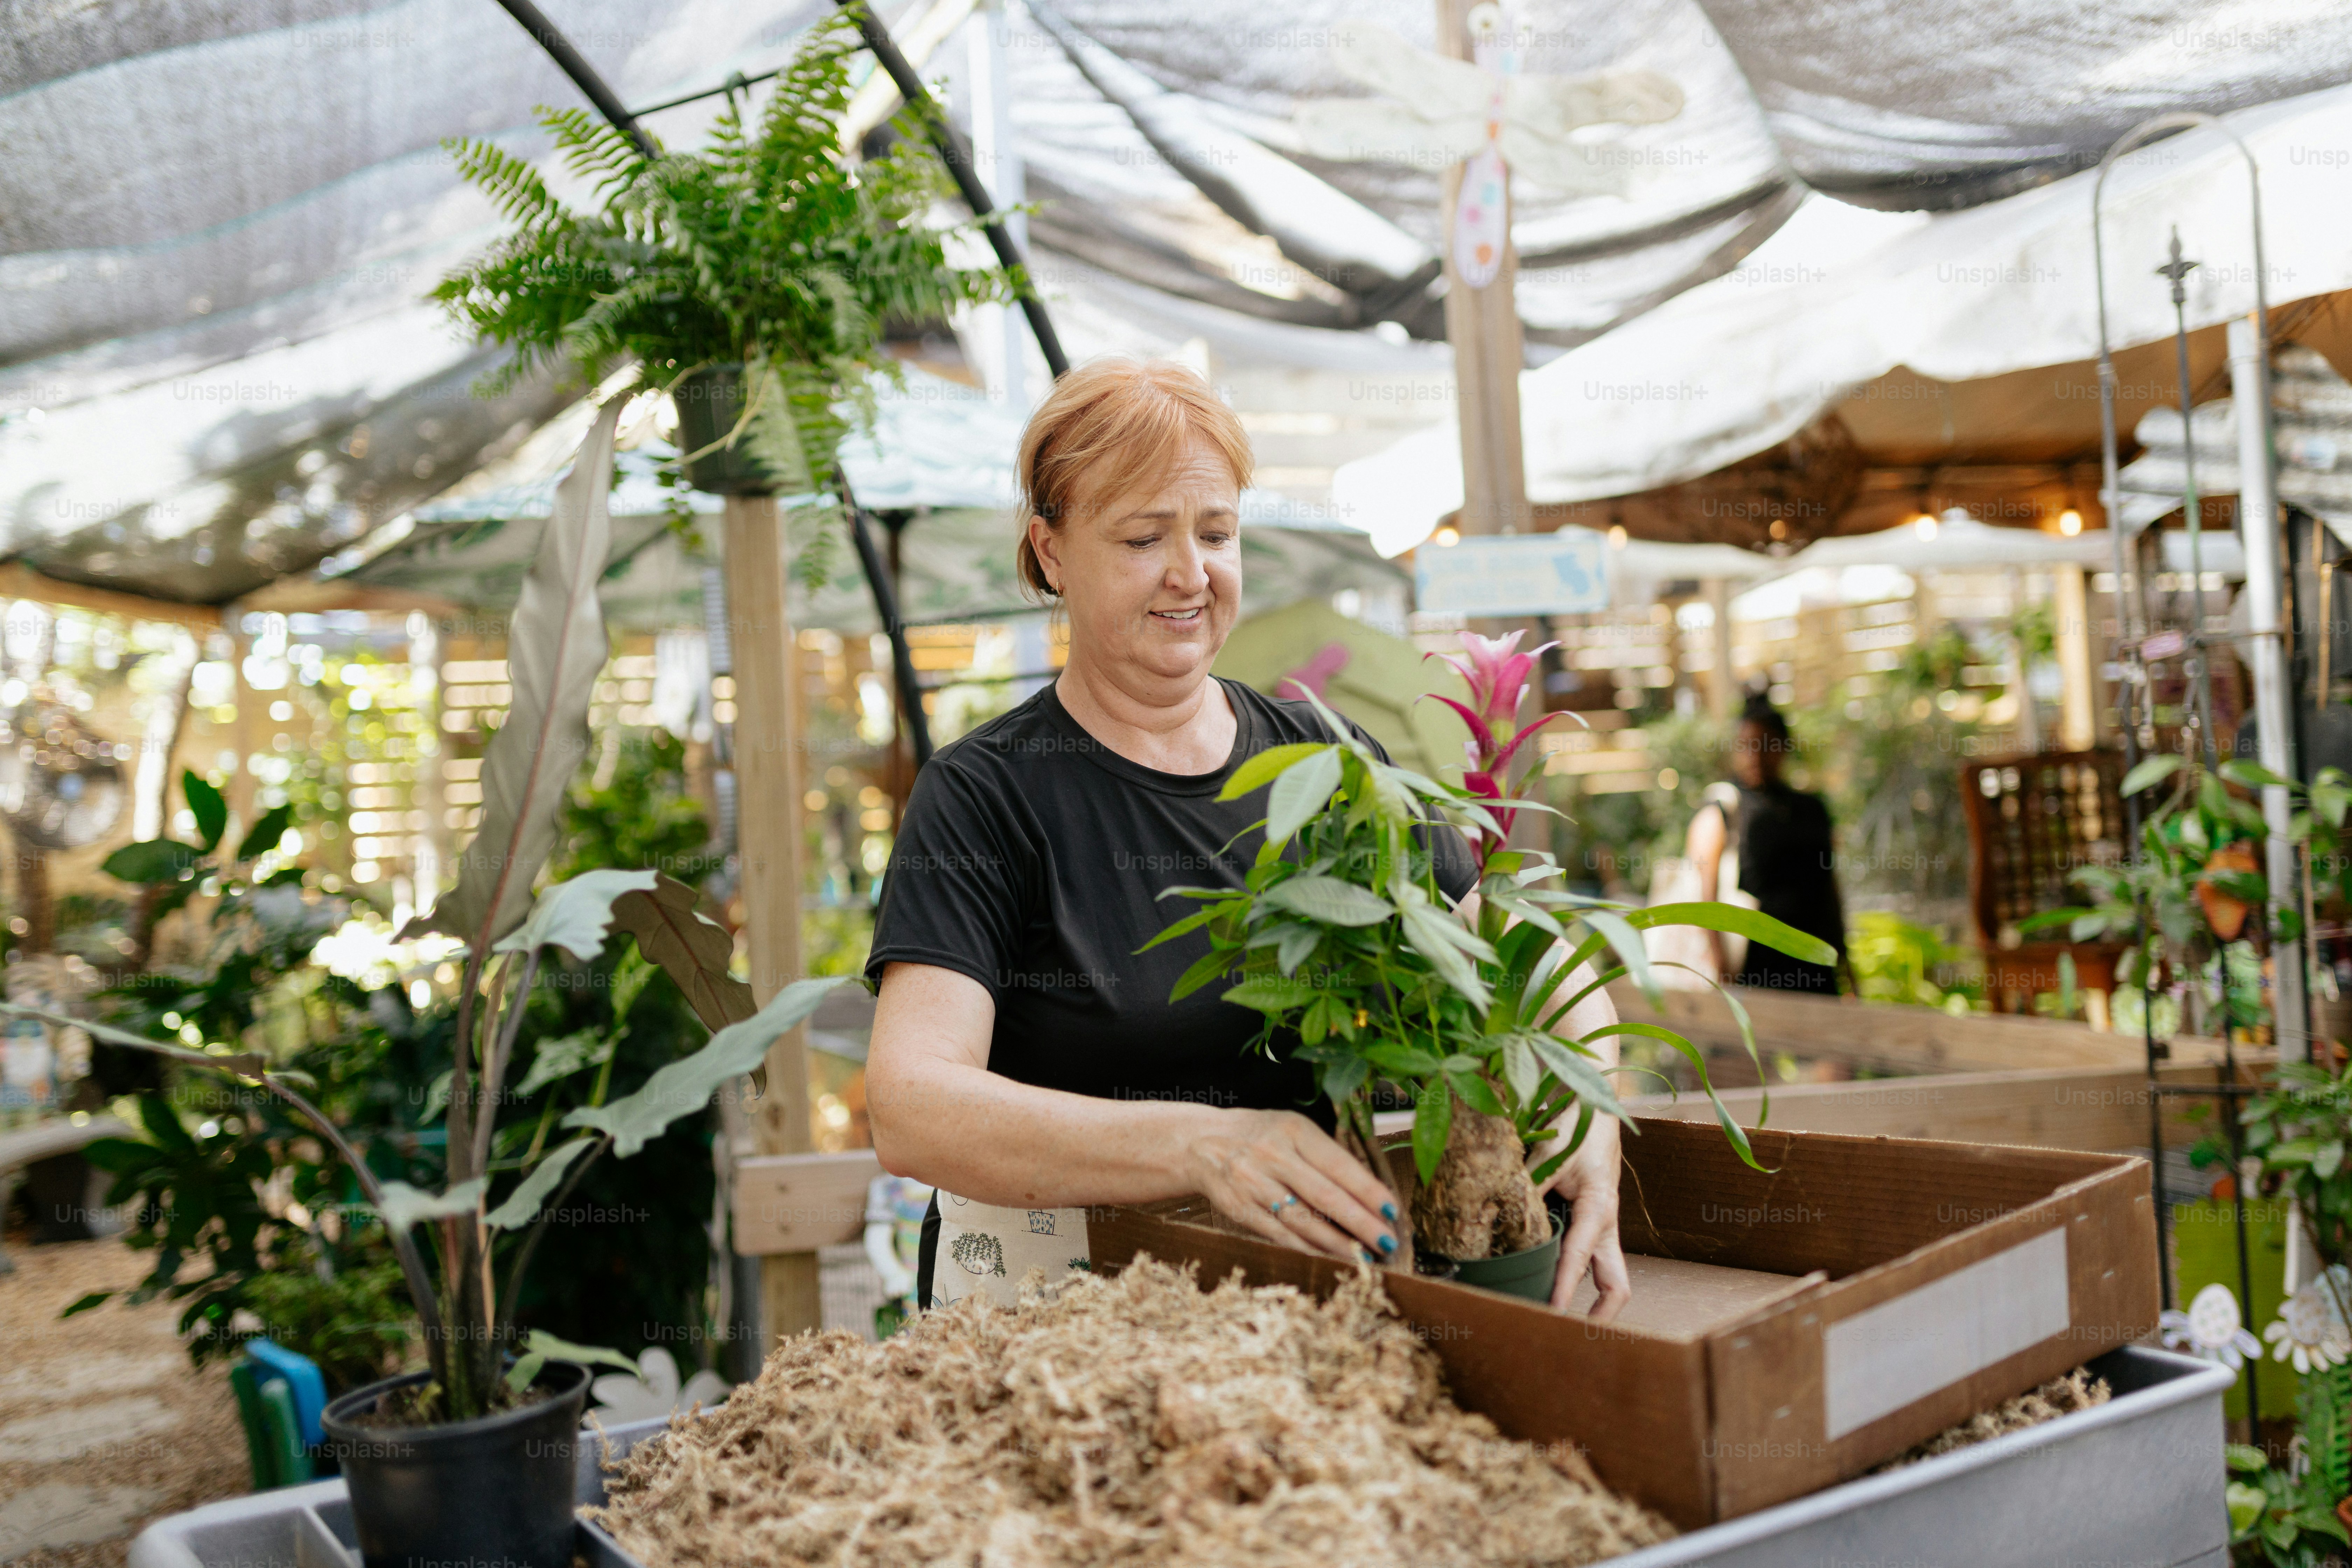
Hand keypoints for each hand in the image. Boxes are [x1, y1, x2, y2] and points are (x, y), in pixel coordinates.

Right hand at [1182, 1108, 1400, 1263]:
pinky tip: (1328, 1260)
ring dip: (1337, 1244)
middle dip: (1360, 1223)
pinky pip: (1279, 1234)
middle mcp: (1272, 1154)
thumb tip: (1370, 1195)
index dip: (1368, 1191)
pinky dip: (1306, 1250)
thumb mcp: (1293, 1130)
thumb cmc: (1262, 1136)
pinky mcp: (1239, 1208)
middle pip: (1324, 1195)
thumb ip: (1327, 1155)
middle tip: (1387, 1243)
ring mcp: (1253, 1183)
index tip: (1392, 1212)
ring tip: (1364, 1258)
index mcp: (1294, 1130)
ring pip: (1302, 1220)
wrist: (1202, 1142)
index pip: (1339, 1165)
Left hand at [1539, 1115, 1630, 1318]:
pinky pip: (1587, 1254)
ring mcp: (1602, 1223)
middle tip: (1572, 1337)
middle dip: (1600, 1315)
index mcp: (1599, 1208)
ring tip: (1553, 1321)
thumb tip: (1504, 1214)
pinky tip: (1544, 1278)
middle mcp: (1606, 1223)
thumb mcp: (1551, 1152)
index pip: (1578, 1259)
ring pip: (1604, 1273)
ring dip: (1587, 1298)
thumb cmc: (1578, 1123)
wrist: (1595, 1100)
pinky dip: (1573, 1272)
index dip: (1562, 1289)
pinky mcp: (1592, 1217)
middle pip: (1615, 1283)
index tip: (1549, 1315)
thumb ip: (1530, 1185)